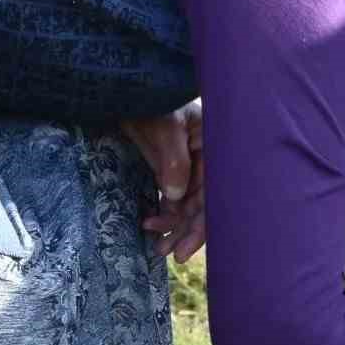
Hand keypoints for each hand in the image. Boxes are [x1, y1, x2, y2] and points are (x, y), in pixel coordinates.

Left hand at [122, 100, 205, 262]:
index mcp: (216, 150)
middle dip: (186, 231)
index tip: (184, 250)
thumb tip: (175, 197)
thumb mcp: (164, 127)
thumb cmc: (151, 101)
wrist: (127, 91)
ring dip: (174, 227)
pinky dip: (165, 213)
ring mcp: (191, 167)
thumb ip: (173, 161)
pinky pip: (174, 198)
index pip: (215, 195)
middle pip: (204, 205)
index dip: (202, 225)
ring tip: (157, 246)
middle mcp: (209, 162)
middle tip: (168, 253)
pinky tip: (150, 223)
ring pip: (188, 205)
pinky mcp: (174, 169)